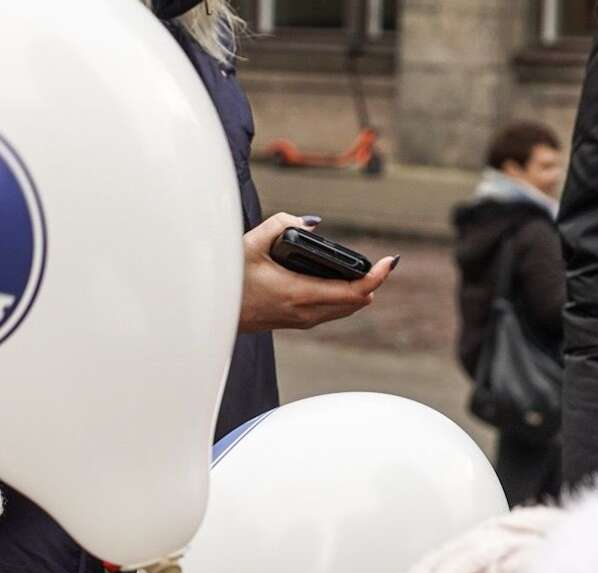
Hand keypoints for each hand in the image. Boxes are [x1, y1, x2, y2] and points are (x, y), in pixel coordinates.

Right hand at [238, 212, 397, 332]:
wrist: (208, 312)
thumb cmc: (226, 278)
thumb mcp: (250, 243)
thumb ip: (283, 224)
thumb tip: (311, 224)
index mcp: (299, 293)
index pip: (354, 291)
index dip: (377, 276)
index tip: (390, 260)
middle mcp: (305, 312)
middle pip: (356, 303)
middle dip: (370, 282)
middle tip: (380, 262)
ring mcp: (301, 321)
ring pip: (345, 310)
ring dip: (357, 292)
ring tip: (366, 272)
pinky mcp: (295, 322)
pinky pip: (331, 312)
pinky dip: (342, 298)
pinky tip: (340, 285)